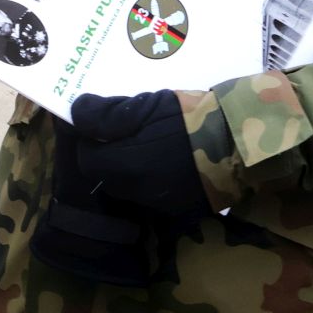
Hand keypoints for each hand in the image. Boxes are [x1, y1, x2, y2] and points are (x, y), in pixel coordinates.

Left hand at [69, 90, 206, 214]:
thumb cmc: (189, 118)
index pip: (85, 160)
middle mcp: (136, 190)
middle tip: (122, 133)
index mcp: (125, 164)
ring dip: (126, 169)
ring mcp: (157, 202)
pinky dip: (149, 179)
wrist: (236, 142)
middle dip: (106, 156)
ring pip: (126, 187)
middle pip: (104, 176)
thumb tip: (76, 112)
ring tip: (144, 145)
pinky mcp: (177, 208)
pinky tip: (163, 160)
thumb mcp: (146, 105)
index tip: (99, 125)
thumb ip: (106, 113)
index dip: (88, 141)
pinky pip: (150, 195)